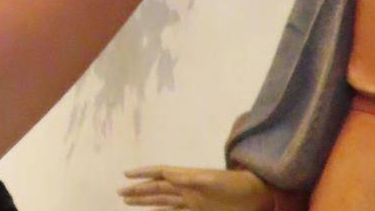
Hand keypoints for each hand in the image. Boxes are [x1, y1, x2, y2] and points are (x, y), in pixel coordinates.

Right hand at [118, 166, 274, 210]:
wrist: (254, 196)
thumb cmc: (233, 185)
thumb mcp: (211, 179)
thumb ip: (190, 178)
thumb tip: (168, 173)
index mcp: (186, 178)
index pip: (160, 174)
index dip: (143, 174)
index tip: (125, 175)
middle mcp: (186, 189)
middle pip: (157, 189)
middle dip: (138, 191)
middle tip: (120, 194)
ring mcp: (192, 201)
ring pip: (162, 201)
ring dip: (146, 202)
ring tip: (129, 202)